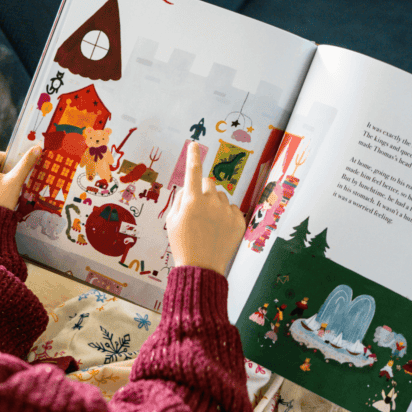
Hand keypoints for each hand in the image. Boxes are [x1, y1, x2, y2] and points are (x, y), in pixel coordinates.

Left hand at [0, 146, 42, 209]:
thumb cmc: (0, 199)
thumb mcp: (15, 180)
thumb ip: (25, 164)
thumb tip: (37, 149)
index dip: (9, 159)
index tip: (17, 167)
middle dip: (8, 171)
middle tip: (15, 178)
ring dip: (5, 179)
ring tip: (11, 189)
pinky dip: (0, 187)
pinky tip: (5, 195)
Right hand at [166, 142, 245, 275]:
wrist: (201, 268)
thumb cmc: (182, 244)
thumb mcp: (172, 221)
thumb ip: (181, 199)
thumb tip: (189, 188)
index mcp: (192, 201)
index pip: (193, 171)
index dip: (193, 156)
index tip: (195, 144)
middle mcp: (211, 203)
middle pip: (209, 183)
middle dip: (203, 190)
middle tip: (198, 207)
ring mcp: (227, 212)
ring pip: (221, 197)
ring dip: (215, 204)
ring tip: (208, 224)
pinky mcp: (239, 221)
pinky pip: (233, 209)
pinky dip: (226, 215)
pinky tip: (219, 230)